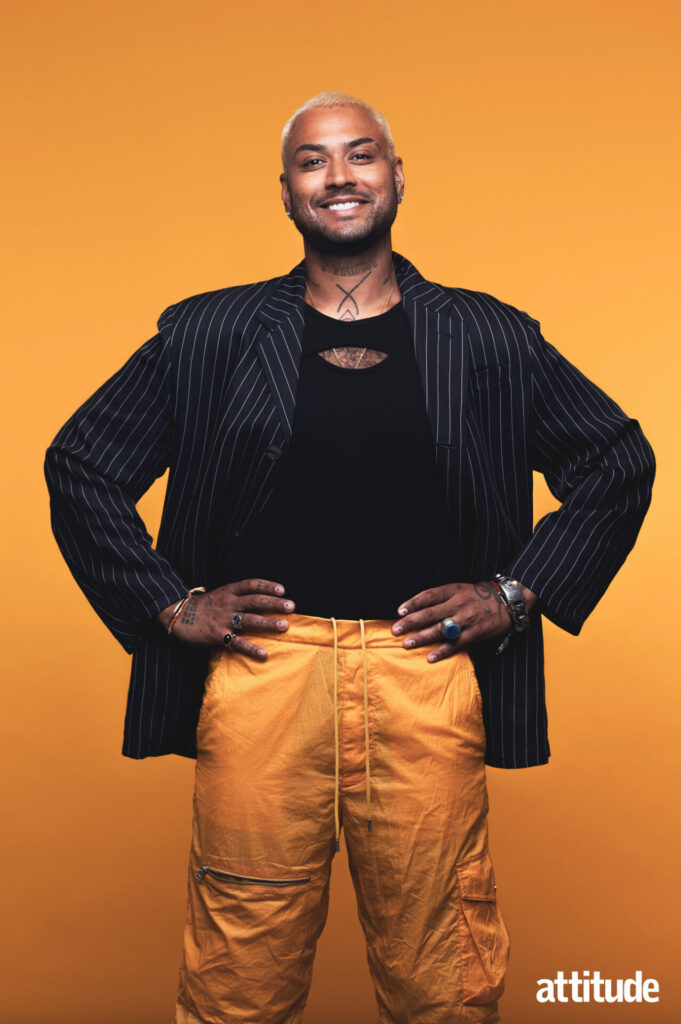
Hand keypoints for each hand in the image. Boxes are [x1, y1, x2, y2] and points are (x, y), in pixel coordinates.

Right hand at [157, 579, 294, 660]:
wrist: (176, 614)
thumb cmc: (202, 607)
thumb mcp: (219, 595)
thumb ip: (236, 597)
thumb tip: (259, 600)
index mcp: (228, 591)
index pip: (251, 585)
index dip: (267, 586)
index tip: (282, 590)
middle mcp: (228, 603)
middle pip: (255, 601)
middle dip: (274, 603)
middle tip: (291, 606)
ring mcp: (223, 619)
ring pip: (250, 620)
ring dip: (268, 623)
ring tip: (285, 626)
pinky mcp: (218, 635)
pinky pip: (238, 642)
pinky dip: (251, 648)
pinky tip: (264, 654)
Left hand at [391, 581, 535, 662]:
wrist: (507, 602)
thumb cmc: (479, 596)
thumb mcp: (460, 589)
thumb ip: (442, 598)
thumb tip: (418, 608)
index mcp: (453, 591)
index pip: (428, 596)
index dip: (413, 603)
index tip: (399, 611)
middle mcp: (457, 605)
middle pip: (430, 613)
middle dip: (410, 622)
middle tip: (395, 630)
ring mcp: (465, 620)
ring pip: (440, 630)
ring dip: (422, 637)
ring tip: (407, 644)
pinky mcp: (474, 634)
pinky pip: (456, 644)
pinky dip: (443, 652)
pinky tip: (430, 658)